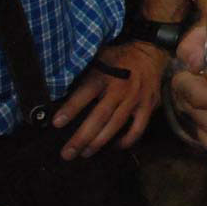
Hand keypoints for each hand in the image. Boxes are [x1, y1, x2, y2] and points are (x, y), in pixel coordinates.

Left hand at [53, 40, 168, 159]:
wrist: (150, 52)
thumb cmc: (119, 57)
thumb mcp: (99, 58)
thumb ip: (84, 73)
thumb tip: (60, 88)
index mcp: (105, 76)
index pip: (85, 93)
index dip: (71, 109)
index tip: (56, 123)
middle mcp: (120, 89)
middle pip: (99, 117)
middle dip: (82, 137)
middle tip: (67, 153)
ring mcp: (135, 99)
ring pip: (116, 125)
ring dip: (99, 142)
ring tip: (84, 153)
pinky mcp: (148, 105)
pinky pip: (138, 128)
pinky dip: (127, 140)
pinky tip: (115, 146)